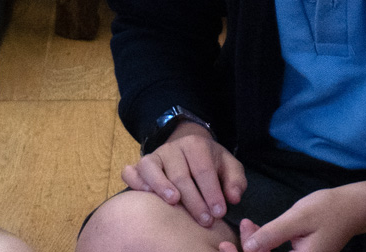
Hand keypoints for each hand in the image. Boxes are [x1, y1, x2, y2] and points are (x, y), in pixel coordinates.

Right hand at [121, 122, 245, 227]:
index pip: (203, 170)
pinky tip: (148, 195)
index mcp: (196, 145)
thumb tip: (233, 198)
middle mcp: (172, 148)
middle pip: (180, 174)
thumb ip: (235, 181)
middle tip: (205, 220)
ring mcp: (153, 156)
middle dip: (193, 200)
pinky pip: (130, 172)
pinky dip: (136, 183)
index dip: (212, 193)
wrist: (188, 148)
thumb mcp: (229, 167)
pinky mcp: (138, 165)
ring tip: (174, 203)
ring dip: (161, 186)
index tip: (219, 212)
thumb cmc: (210, 162)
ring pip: (151, 169)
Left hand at [220, 180, 365, 251]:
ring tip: (247, 225)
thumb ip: (273, 234)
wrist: (352, 208)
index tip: (225, 247)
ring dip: (252, 247)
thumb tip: (248, 248)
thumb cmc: (328, 210)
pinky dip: (261, 245)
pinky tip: (253, 229)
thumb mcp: (298, 218)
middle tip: (231, 238)